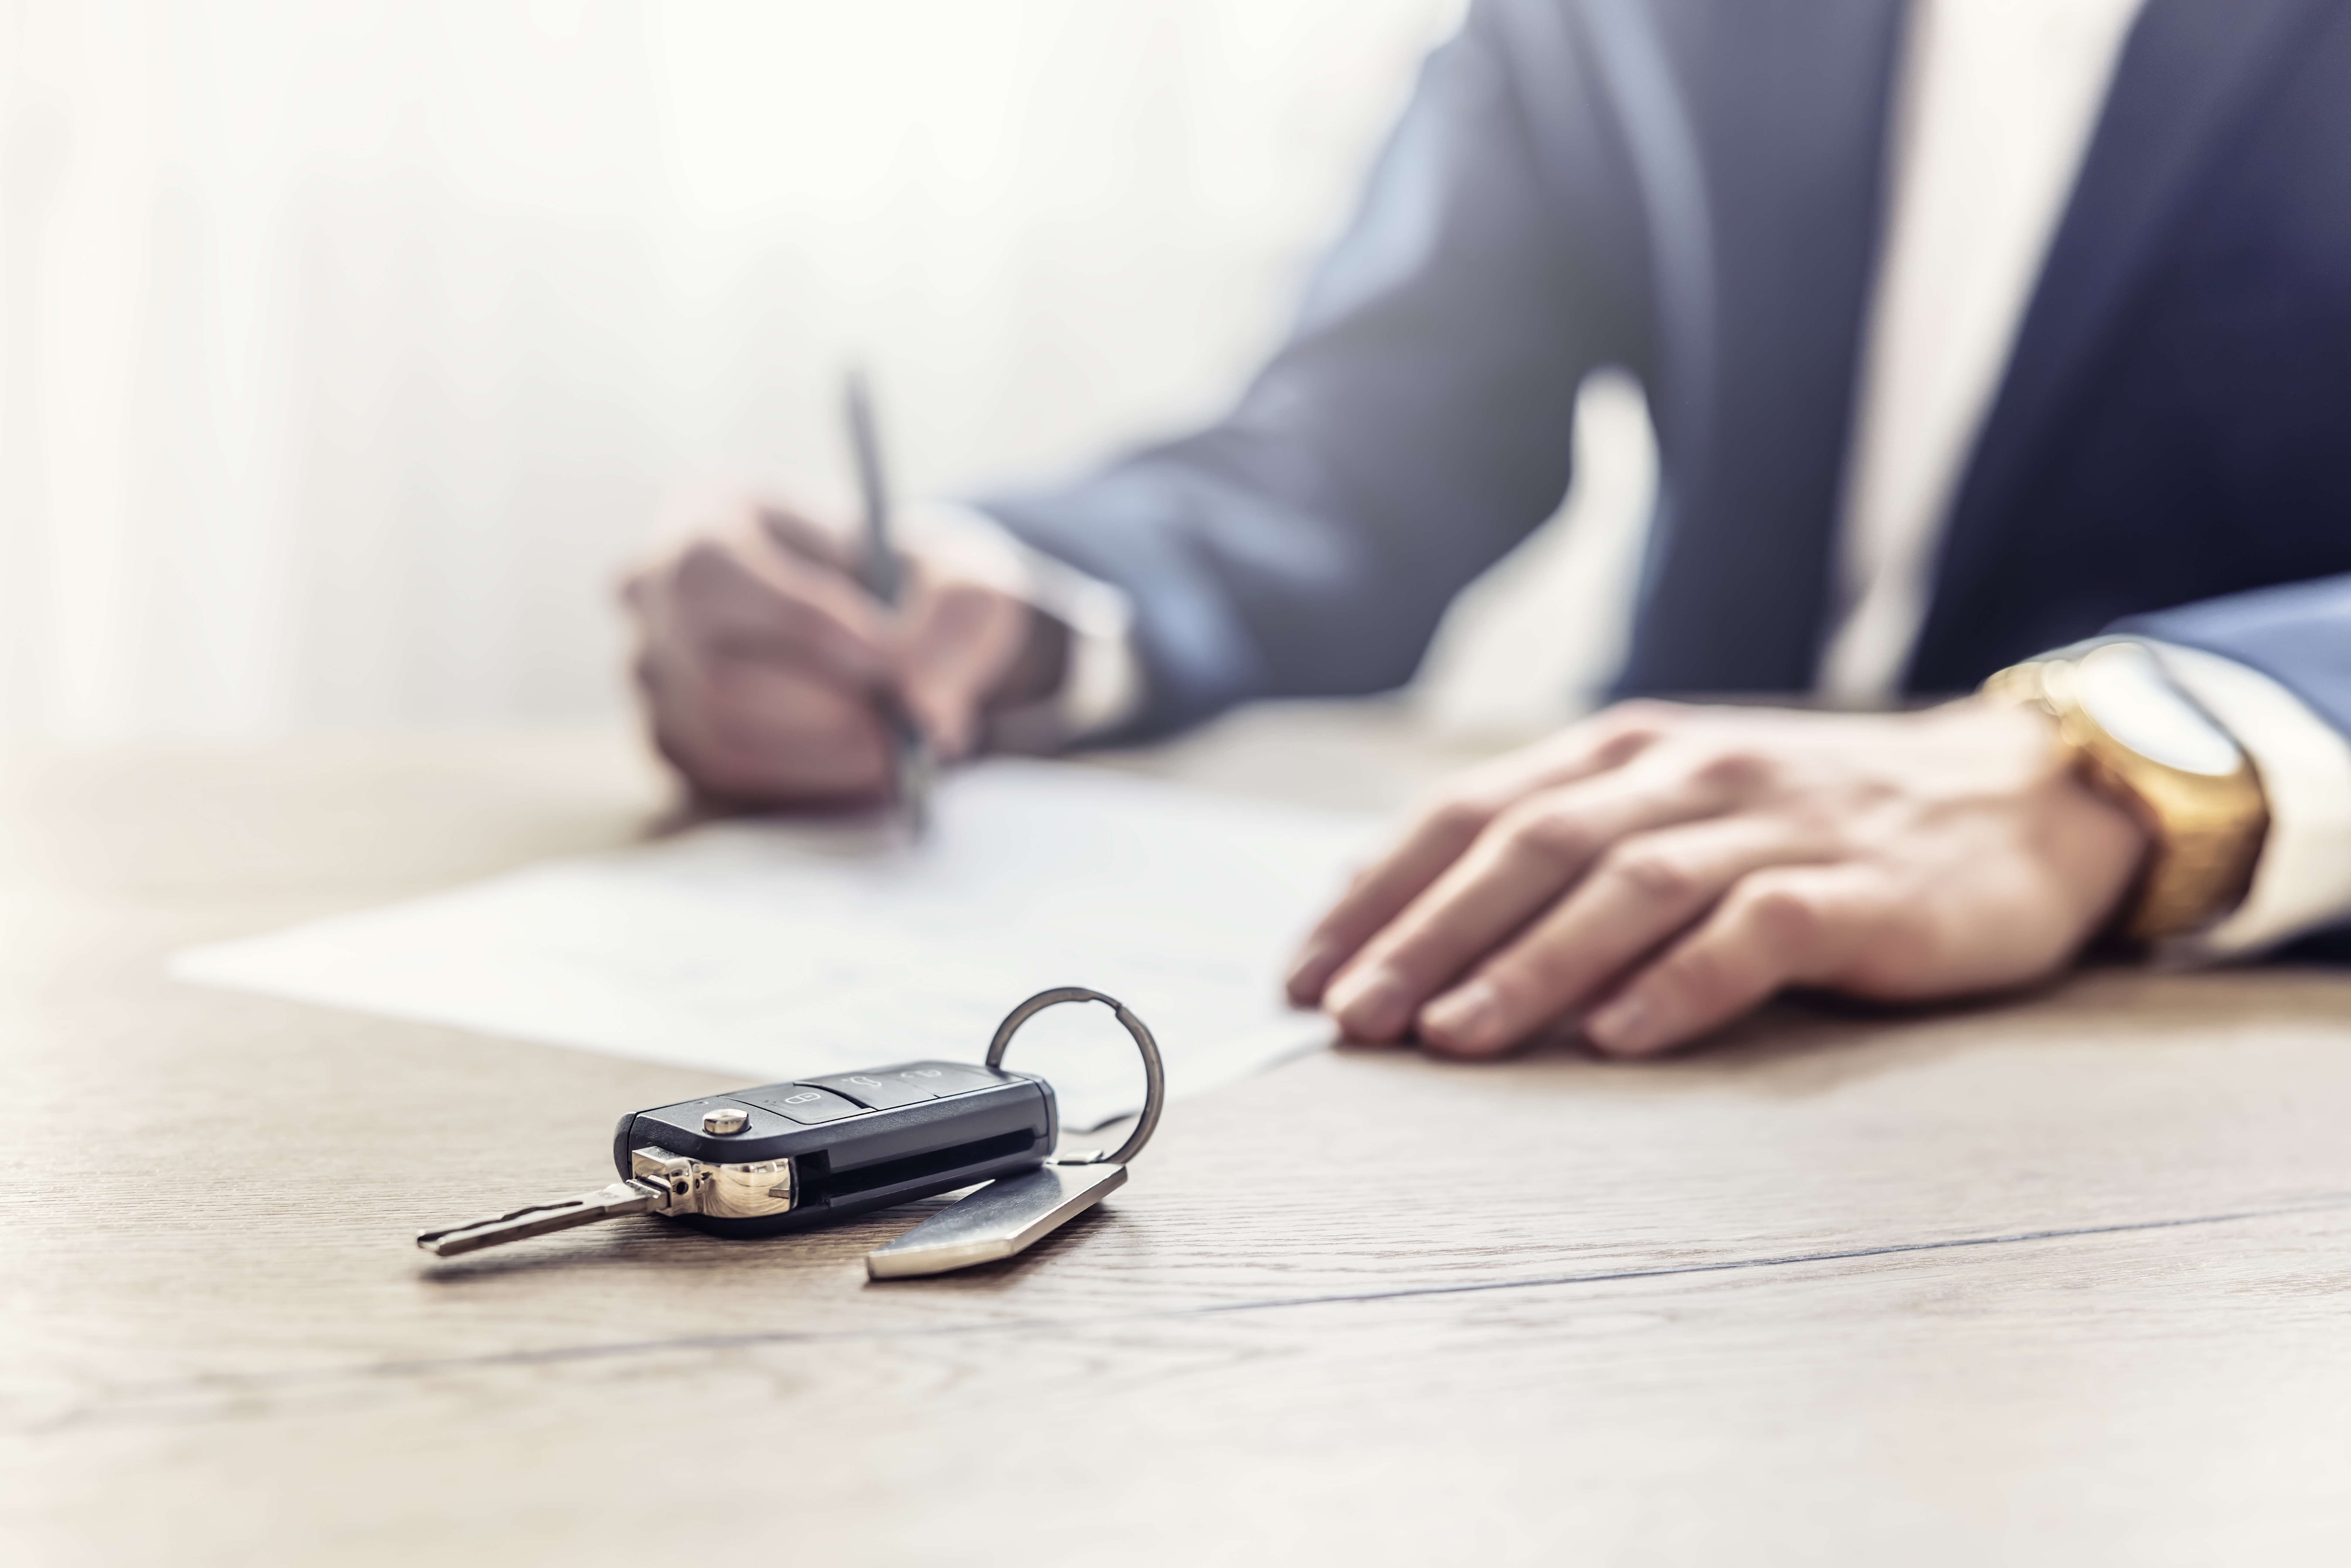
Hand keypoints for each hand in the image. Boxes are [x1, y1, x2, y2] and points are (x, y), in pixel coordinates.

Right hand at [620, 492, 1039, 803]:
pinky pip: (730, 778)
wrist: (889, 625)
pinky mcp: (676, 741)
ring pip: (722, 735)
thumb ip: (951, 624)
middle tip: (918, 725)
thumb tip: (925, 705)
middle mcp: (650, 596)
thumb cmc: (910, 581)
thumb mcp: (954, 576)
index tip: (892, 664)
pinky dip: (810, 778)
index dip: (802, 624)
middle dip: (830, 708)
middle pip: (716, 672)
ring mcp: (652, 676)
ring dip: (826, 753)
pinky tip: (870, 763)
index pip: (714, 576)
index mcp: (702, 519)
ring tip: (908, 745)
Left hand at [1286, 699, 2149, 1057]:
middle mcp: (1687, 775)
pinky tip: (1619, 1038)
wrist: (2017, 799)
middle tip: (1353, 1017)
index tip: (1306, 971)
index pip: (1472, 813)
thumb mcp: (1672, 808)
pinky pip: (1757, 933)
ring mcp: (1776, 828)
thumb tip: (1406, 908)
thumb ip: (1558, 846)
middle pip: (1531, 849)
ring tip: (1452, 1038)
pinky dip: (1681, 984)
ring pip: (1628, 889)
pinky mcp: (1859, 889)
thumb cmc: (1811, 822)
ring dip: (1530, 966)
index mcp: (1626, 754)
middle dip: (1428, 934)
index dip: (1383, 892)